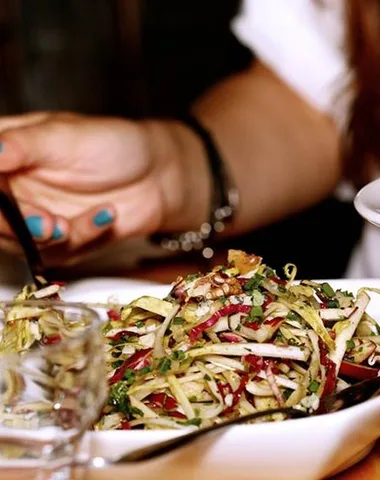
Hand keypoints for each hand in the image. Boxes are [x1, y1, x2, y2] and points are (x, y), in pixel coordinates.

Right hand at [0, 112, 193, 265]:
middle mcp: (16, 189)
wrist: (157, 174)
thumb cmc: (113, 144)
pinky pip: (62, 251)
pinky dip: (84, 236)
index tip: (4, 202)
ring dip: (50, 237)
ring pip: (23, 242)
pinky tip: (106, 214)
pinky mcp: (65, 241)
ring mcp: (39, 217)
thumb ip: (22, 146)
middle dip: (17, 225)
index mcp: (7, 154)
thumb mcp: (64, 136)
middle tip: (43, 224)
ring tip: (71, 223)